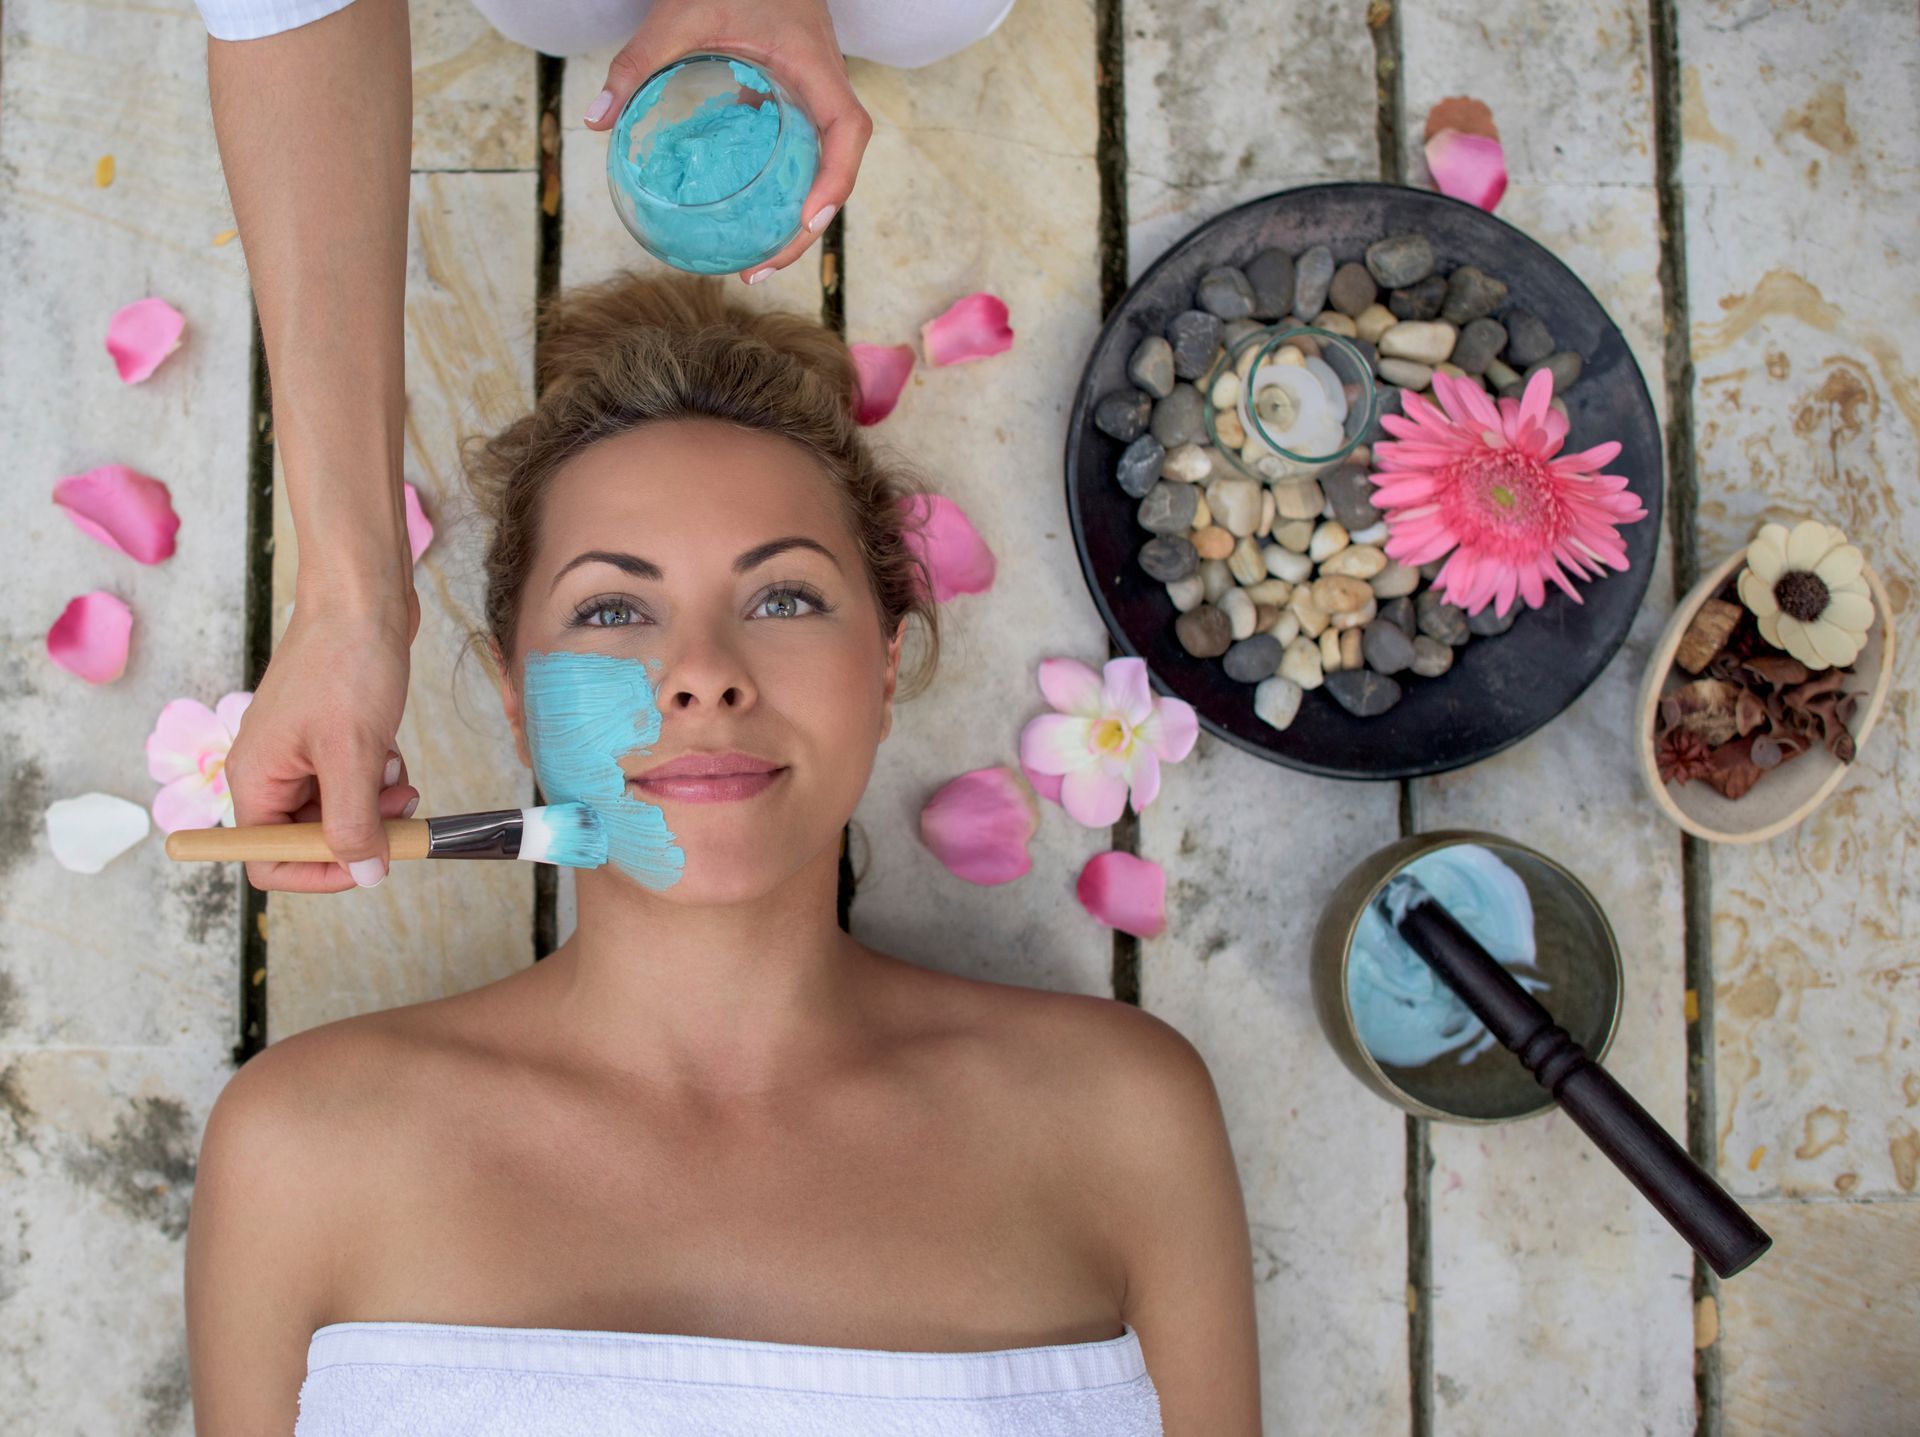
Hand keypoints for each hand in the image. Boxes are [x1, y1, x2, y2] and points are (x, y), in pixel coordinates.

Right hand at [225, 584, 420, 892]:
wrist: (362, 598)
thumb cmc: (347, 665)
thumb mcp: (353, 755)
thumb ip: (353, 823)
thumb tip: (364, 875)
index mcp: (254, 780)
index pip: (267, 861)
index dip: (319, 874)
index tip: (371, 863)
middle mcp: (269, 771)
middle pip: (311, 838)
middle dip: (360, 830)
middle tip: (401, 808)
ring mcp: (299, 752)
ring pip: (341, 809)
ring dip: (376, 801)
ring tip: (395, 770)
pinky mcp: (329, 735)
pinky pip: (355, 779)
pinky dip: (378, 774)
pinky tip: (390, 747)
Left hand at [583, 0, 871, 282]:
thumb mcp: (680, 13)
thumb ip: (639, 61)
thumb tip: (596, 118)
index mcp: (815, 68)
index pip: (847, 131)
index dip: (835, 181)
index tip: (806, 218)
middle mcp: (824, 90)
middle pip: (838, 169)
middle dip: (809, 227)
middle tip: (761, 268)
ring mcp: (812, 99)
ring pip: (822, 169)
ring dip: (798, 220)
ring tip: (757, 261)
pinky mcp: (794, 101)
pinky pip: (800, 155)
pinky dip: (782, 192)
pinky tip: (747, 217)